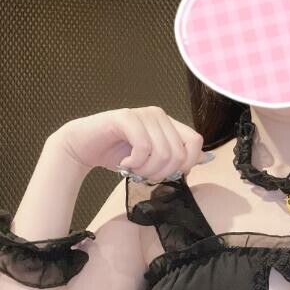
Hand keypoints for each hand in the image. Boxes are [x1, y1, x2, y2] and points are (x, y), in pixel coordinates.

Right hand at [51, 106, 208, 183]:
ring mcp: (143, 114)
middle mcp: (159, 115)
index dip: (186, 163)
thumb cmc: (119, 154)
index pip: (195, 142)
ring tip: (133, 169)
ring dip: (147, 169)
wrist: (83, 147)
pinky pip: (144, 146)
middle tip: (144, 175)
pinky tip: (125, 163)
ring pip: (163, 152)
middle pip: (179, 153)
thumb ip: (177, 158)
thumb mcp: (153, 160)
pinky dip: (135, 162)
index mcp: (169, 124)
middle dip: (162, 172)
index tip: (167, 173)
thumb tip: (206, 159)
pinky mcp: (126, 117)